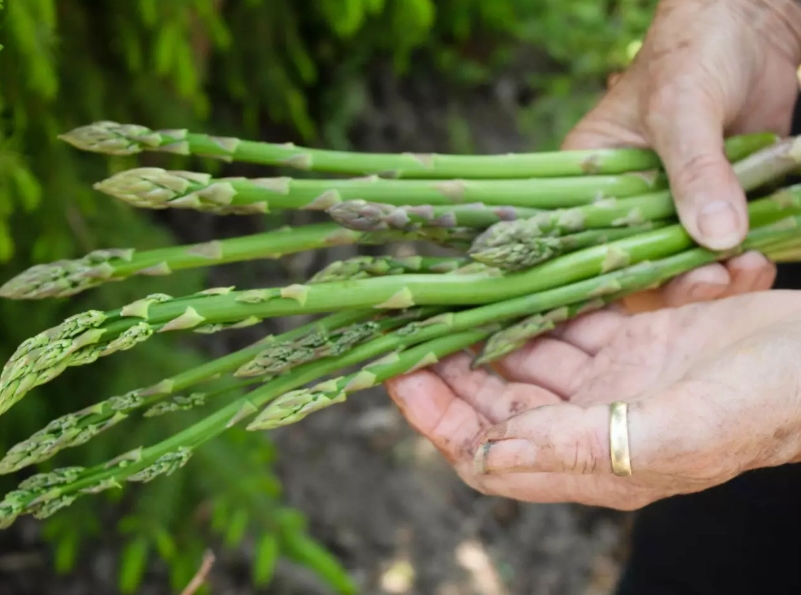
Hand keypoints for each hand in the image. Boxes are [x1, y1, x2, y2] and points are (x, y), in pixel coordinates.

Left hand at [384, 290, 800, 509]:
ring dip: (485, 328)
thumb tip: (488, 457)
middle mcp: (591, 424)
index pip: (488, 451)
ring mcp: (612, 381)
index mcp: (593, 462)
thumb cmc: (771, 401)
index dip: (438, 418)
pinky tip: (509, 278)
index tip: (398, 373)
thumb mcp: (679, 432)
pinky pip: (566, 321)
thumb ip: (580, 449)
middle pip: (495, 401)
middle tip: (407, 319)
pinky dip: (537, 302)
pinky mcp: (633, 340)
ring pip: (525, 357)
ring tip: (445, 291)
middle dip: (448, 365)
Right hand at [564, 0, 800, 311]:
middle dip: (677, 283)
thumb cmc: (693, 50)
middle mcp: (625, 198)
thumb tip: (716, 237)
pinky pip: (722, 247)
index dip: (612, 279)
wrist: (752, 23)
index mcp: (588, 177)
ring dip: (716, 277)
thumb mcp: (682, 109)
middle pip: (637, 264)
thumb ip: (695, 171)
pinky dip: (741, 260)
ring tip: (747, 267)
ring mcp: (671, 203)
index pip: (587, 244)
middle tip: (714, 280)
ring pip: (683, 263)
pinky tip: (758, 258)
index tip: (653, 292)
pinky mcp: (714, 201)